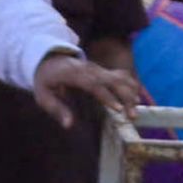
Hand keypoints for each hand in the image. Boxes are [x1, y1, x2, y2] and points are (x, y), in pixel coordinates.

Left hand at [31, 51, 146, 128]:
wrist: (49, 57)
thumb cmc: (46, 79)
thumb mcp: (43, 95)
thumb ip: (56, 109)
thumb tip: (69, 125)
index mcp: (74, 74)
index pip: (94, 84)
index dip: (107, 96)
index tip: (118, 109)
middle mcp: (90, 69)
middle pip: (112, 80)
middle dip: (125, 96)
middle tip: (133, 115)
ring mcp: (98, 68)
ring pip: (120, 77)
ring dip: (131, 91)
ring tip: (138, 109)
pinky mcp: (102, 70)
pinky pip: (120, 75)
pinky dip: (131, 85)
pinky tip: (138, 97)